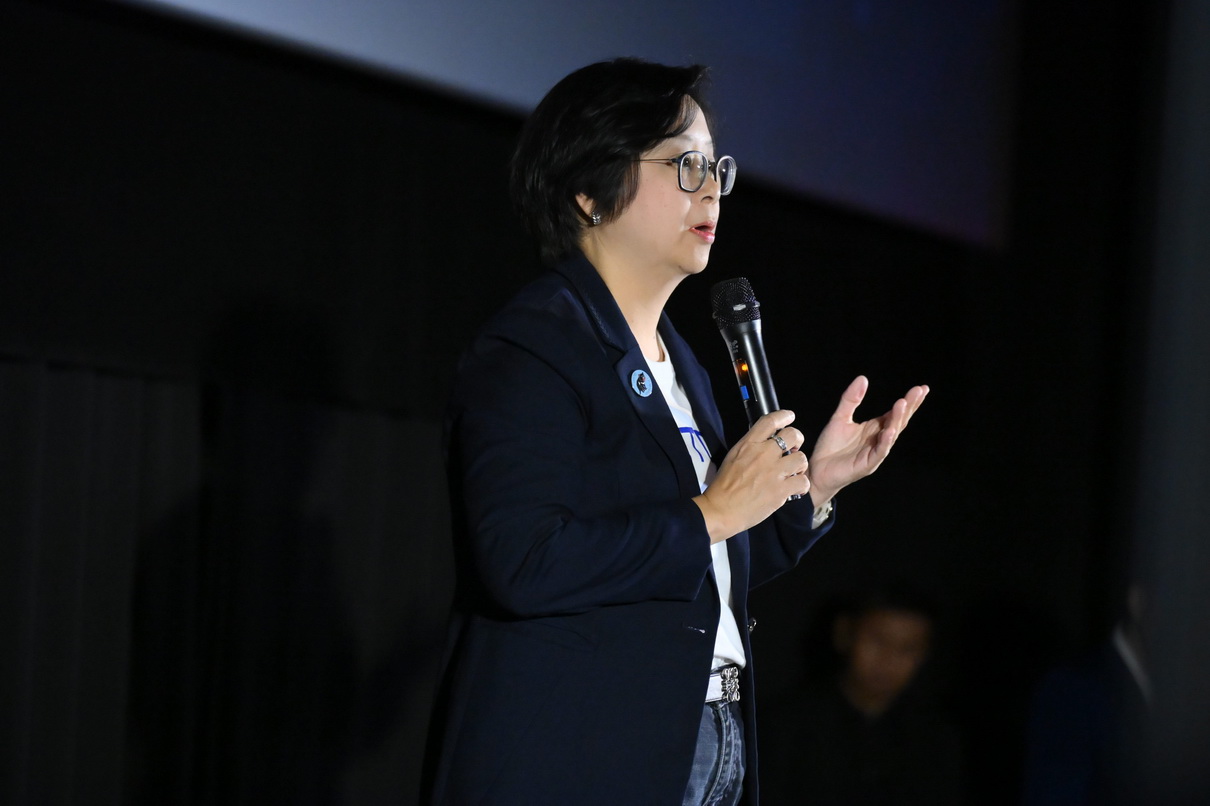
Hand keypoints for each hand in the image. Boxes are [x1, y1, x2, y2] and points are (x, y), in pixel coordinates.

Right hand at [693, 410, 809, 543]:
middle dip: (797, 439)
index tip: (789, 417)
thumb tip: (765, 442)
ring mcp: (774, 472)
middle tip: (794, 449)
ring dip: (799, 465)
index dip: (783, 416)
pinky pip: (803, 481)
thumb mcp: (732, 457)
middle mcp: (764, 454)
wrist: (722, 510)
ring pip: (801, 458)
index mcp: (749, 444)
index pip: (770, 421)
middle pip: (792, 435)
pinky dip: (801, 485)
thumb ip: (750, 447)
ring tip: (793, 472)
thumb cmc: (723, 485)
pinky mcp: (781, 490)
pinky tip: (794, 488)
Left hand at [807, 376, 928, 506]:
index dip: (908, 401)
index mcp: (875, 428)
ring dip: (897, 420)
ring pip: (891, 435)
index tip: (922, 388)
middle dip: (909, 407)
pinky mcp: (867, 464)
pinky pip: (879, 452)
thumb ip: (851, 399)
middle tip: (919, 391)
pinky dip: (886, 442)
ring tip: (902, 404)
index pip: (895, 413)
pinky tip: (890, 431)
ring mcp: (875, 452)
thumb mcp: (840, 417)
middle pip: (898, 421)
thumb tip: (863, 378)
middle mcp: (879, 439)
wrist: (818, 470)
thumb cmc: (831, 446)